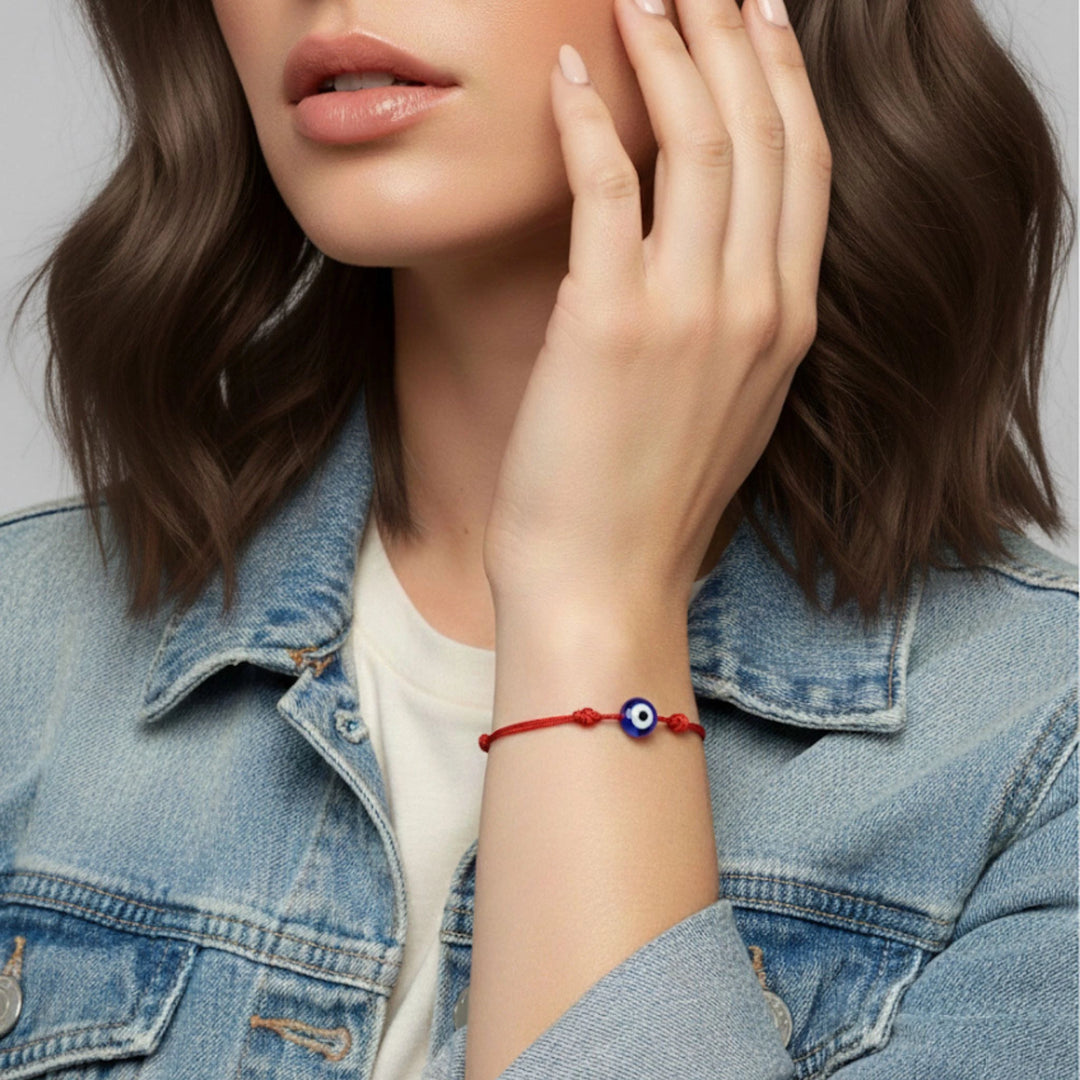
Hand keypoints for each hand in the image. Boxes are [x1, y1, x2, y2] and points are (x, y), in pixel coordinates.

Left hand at [482, 0, 831, 617]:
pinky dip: (588, 118)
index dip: (782, 80)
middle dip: (733, 38)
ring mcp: (688, 310)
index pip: (804, 168)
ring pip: (698, 141)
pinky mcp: (608, 320)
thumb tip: (707, 254)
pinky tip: (568, 74)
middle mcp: (755, 305)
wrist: (602, 583)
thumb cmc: (649, 504)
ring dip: (666, 52)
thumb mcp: (724, 409)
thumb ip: (734, 325)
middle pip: (762, 133)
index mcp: (788, 324)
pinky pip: (607, 186)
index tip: (760, 23)